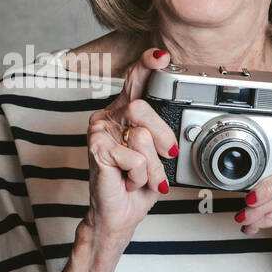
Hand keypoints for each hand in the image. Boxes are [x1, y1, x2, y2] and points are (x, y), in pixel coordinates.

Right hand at [84, 47, 179, 245]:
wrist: (120, 214)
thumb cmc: (138, 184)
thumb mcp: (158, 155)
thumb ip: (162, 135)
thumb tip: (175, 129)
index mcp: (124, 113)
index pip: (135, 80)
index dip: (147, 64)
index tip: (161, 57)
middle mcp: (109, 116)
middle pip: (142, 107)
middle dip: (163, 136)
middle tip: (166, 154)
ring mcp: (100, 131)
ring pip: (141, 135)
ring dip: (152, 166)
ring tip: (143, 176)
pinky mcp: (96, 148)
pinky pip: (133, 158)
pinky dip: (139, 176)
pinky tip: (128, 181)